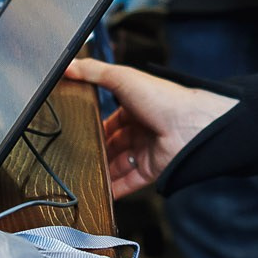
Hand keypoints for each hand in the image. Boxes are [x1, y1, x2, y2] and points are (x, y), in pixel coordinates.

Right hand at [65, 58, 235, 197]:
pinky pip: (129, 182)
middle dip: (96, 152)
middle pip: (113, 145)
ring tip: (83, 177)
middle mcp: (140, 129)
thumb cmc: (161, 97)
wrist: (189, 125)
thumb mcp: (121, 77)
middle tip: (75, 157)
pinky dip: (115, 189)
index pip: (109, 120)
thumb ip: (93, 72)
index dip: (93, 127)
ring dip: (103, 172)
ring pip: (118, 165)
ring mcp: (145, 151)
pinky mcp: (151, 170)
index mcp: (134, 107)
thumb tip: (67, 65)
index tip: (76, 133)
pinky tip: (101, 191)